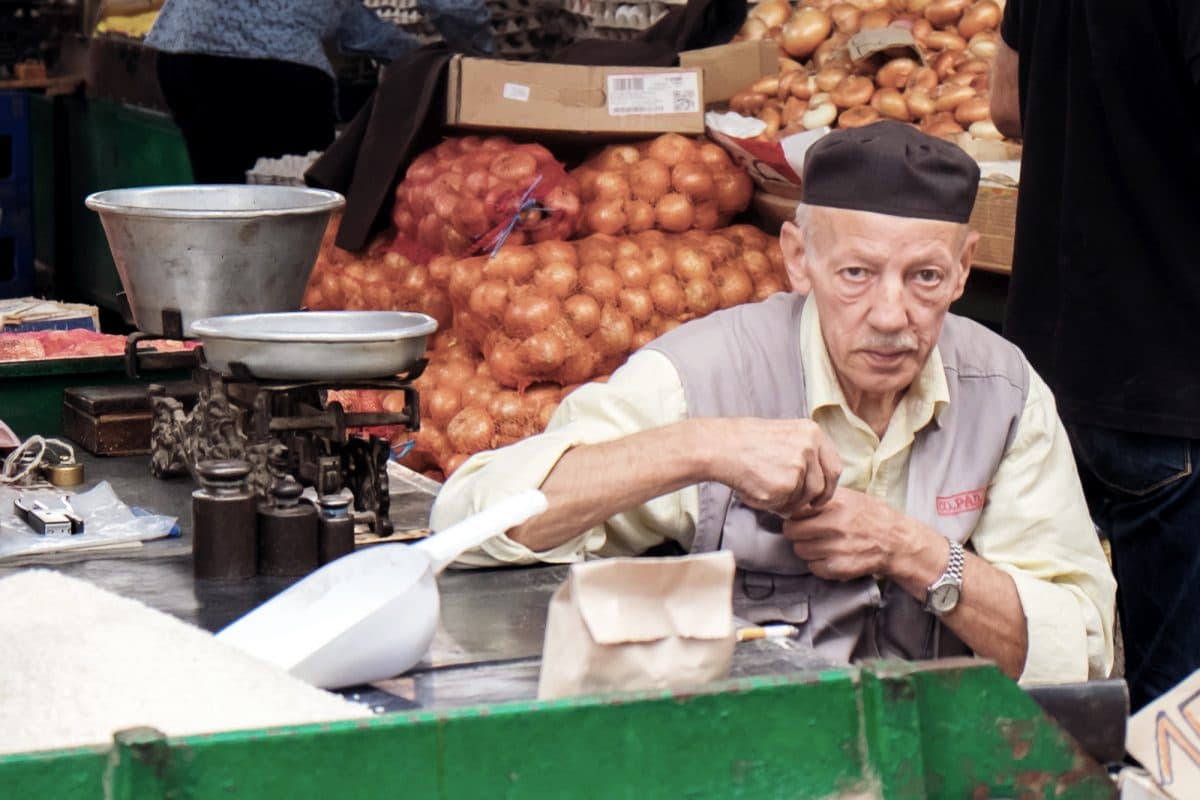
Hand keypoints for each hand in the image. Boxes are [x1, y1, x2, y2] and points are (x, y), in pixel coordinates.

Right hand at [707, 418, 841, 516]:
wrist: (720, 447)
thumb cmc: (745, 441)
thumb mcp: (784, 434)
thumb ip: (805, 452)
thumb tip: (817, 478)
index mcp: (812, 433)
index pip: (834, 467)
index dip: (828, 486)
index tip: (821, 495)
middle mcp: (809, 448)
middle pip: (822, 487)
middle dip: (811, 501)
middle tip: (799, 505)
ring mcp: (798, 467)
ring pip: (803, 499)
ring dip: (788, 502)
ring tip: (766, 491)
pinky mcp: (785, 486)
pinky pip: (785, 505)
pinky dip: (772, 504)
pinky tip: (757, 491)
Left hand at [783, 488, 932, 581]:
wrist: (898, 543)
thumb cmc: (873, 517)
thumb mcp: (850, 497)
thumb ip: (823, 497)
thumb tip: (796, 498)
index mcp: (835, 504)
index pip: (794, 510)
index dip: (794, 514)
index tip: (798, 517)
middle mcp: (834, 525)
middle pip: (791, 532)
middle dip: (796, 532)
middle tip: (807, 532)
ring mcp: (836, 548)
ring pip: (800, 551)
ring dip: (807, 549)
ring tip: (822, 544)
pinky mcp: (840, 567)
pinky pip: (813, 567)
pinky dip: (818, 564)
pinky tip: (830, 556)